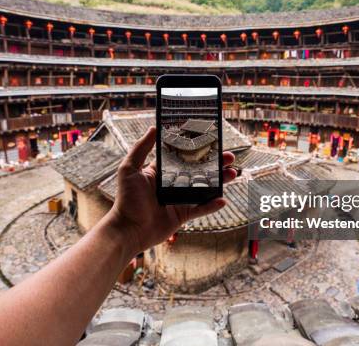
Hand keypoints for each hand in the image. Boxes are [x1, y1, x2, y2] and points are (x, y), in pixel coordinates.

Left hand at [104, 126, 236, 255]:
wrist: (128, 230)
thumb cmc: (126, 199)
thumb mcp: (130, 168)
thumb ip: (141, 148)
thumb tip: (153, 127)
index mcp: (163, 172)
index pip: (184, 157)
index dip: (198, 150)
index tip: (211, 140)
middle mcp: (173, 184)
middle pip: (199, 171)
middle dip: (216, 164)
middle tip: (230, 157)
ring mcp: (180, 200)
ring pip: (205, 188)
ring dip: (220, 181)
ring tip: (233, 173)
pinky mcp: (183, 215)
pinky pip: (201, 209)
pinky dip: (212, 205)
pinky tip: (222, 200)